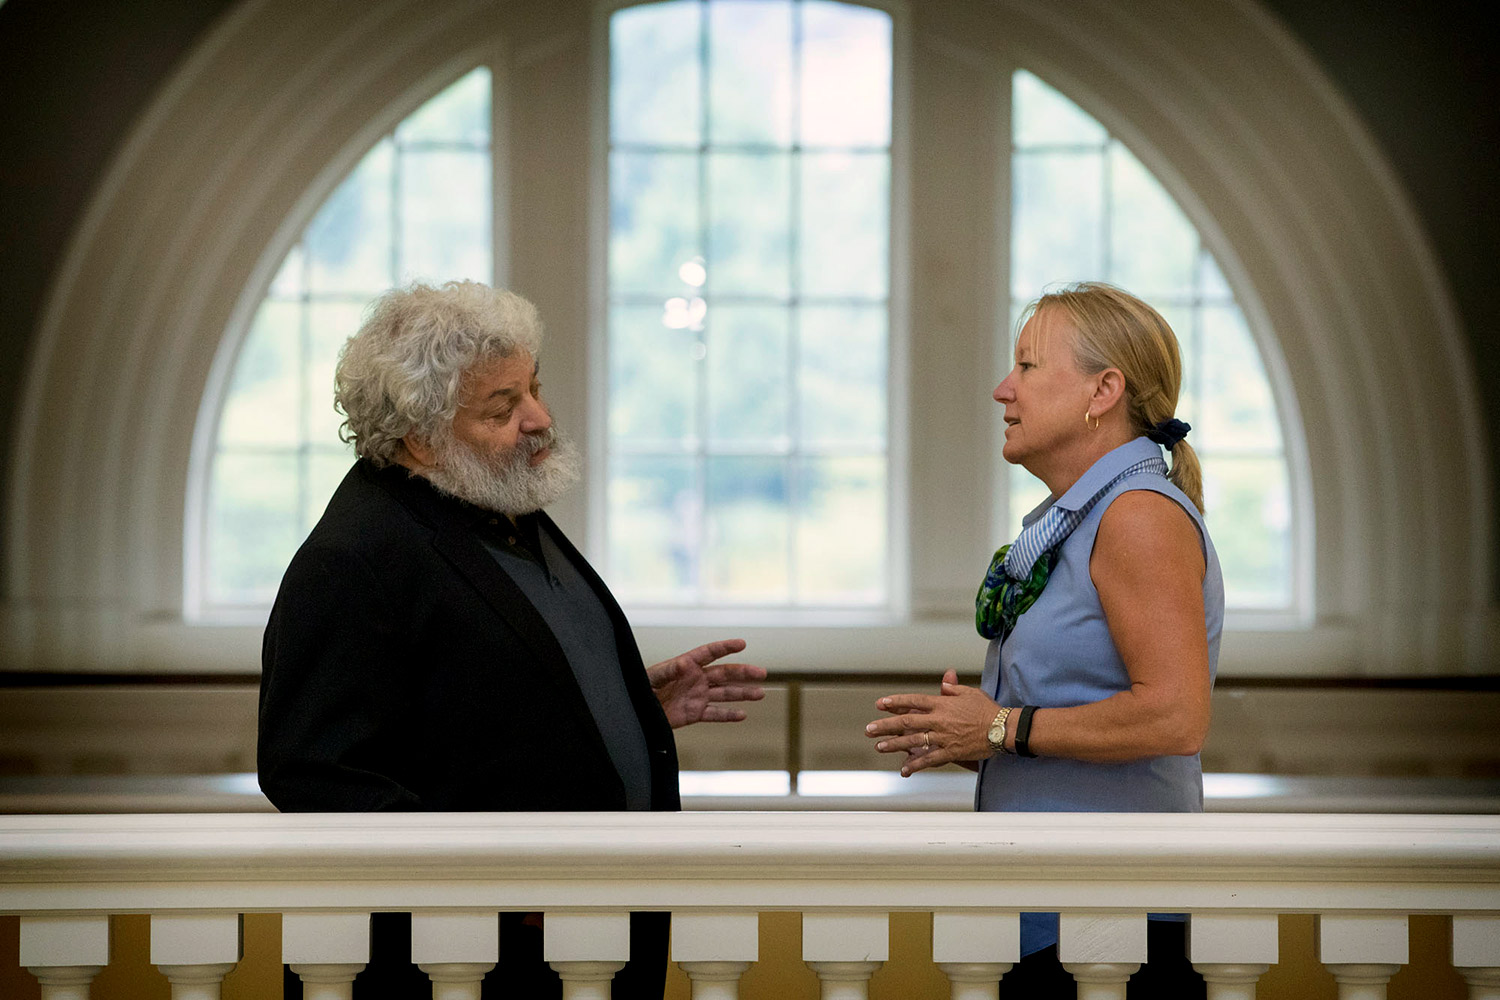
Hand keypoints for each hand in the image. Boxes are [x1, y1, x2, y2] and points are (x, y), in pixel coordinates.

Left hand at [648, 638, 766, 728]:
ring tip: (760, 693)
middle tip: (761, 672)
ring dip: (742, 693)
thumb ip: (668, 670)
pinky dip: (728, 715)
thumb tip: (684, 663)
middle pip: (724, 673)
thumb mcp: (651, 678)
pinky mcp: (694, 713)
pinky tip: (742, 714)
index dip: (725, 647)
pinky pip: (714, 714)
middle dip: (743, 672)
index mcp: (686, 666)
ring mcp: (697, 696)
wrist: (636, 712)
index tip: (742, 644)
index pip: (709, 653)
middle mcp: (696, 679)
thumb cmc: (640, 689)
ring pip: (724, 693)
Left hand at [865, 669, 999, 775]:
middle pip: (907, 722)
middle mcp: (938, 720)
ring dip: (894, 744)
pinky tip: (904, 770)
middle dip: (885, 725)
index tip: (880, 704)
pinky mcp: (951, 752)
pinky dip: (916, 765)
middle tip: (869, 729)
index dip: (895, 702)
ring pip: (913, 741)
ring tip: (879, 746)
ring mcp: (943, 737)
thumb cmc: (987, 709)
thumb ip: (953, 688)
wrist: (1002, 728)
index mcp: (942, 704)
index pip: (913, 701)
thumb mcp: (969, 692)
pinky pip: (929, 760)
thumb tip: (944, 682)